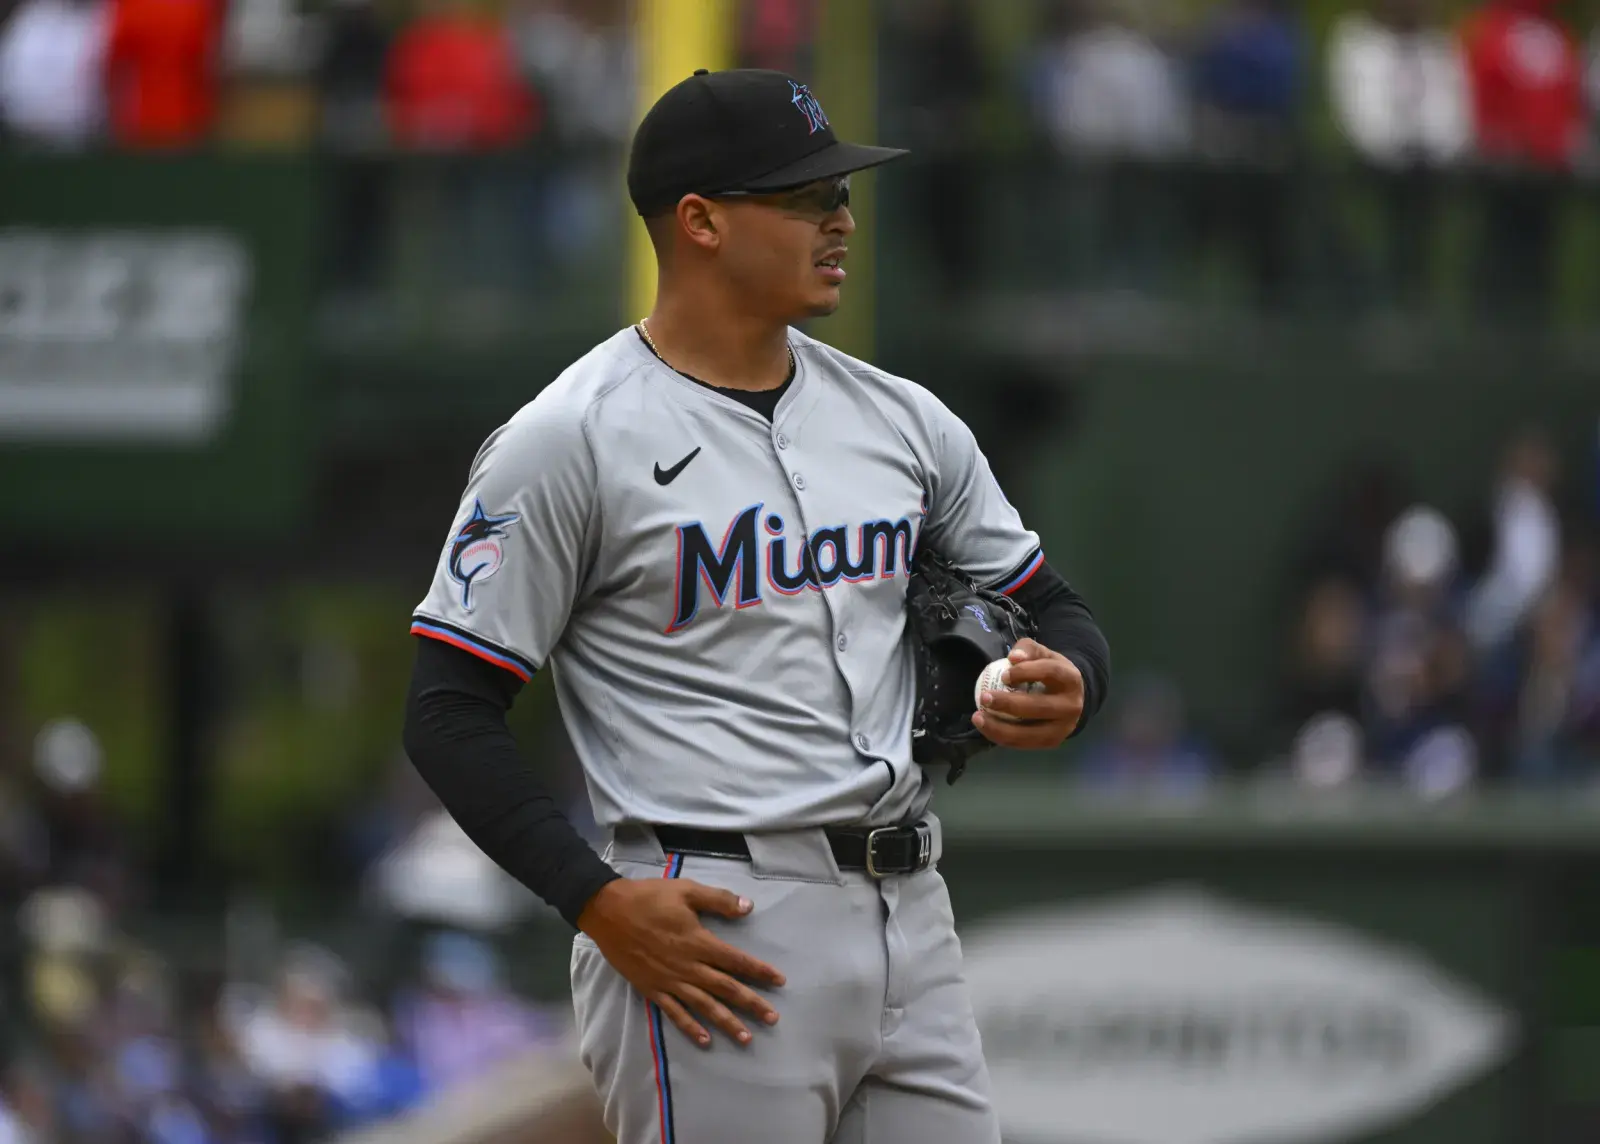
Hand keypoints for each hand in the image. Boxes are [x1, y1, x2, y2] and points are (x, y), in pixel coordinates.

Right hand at [576, 876, 784, 1048]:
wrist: (608, 911)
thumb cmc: (649, 898)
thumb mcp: (686, 890)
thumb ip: (718, 900)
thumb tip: (749, 907)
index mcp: (698, 942)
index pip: (736, 961)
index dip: (759, 971)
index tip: (779, 981)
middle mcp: (688, 967)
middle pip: (725, 989)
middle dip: (751, 1004)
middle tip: (772, 1019)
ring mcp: (670, 981)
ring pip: (704, 1006)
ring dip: (727, 1022)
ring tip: (746, 1037)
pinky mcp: (652, 990)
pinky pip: (675, 1013)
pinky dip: (690, 1028)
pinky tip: (705, 1040)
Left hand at [971, 637, 1084, 748]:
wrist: (1070, 697)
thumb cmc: (1051, 673)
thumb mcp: (1043, 655)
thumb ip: (1028, 650)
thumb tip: (1013, 658)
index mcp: (1071, 679)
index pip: (1050, 672)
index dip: (1026, 672)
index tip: (1004, 675)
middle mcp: (1072, 706)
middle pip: (1039, 707)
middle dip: (1009, 704)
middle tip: (984, 697)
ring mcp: (1063, 728)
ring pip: (1030, 733)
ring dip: (1000, 727)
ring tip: (978, 717)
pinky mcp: (1053, 742)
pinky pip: (1024, 744)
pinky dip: (1002, 737)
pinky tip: (985, 726)